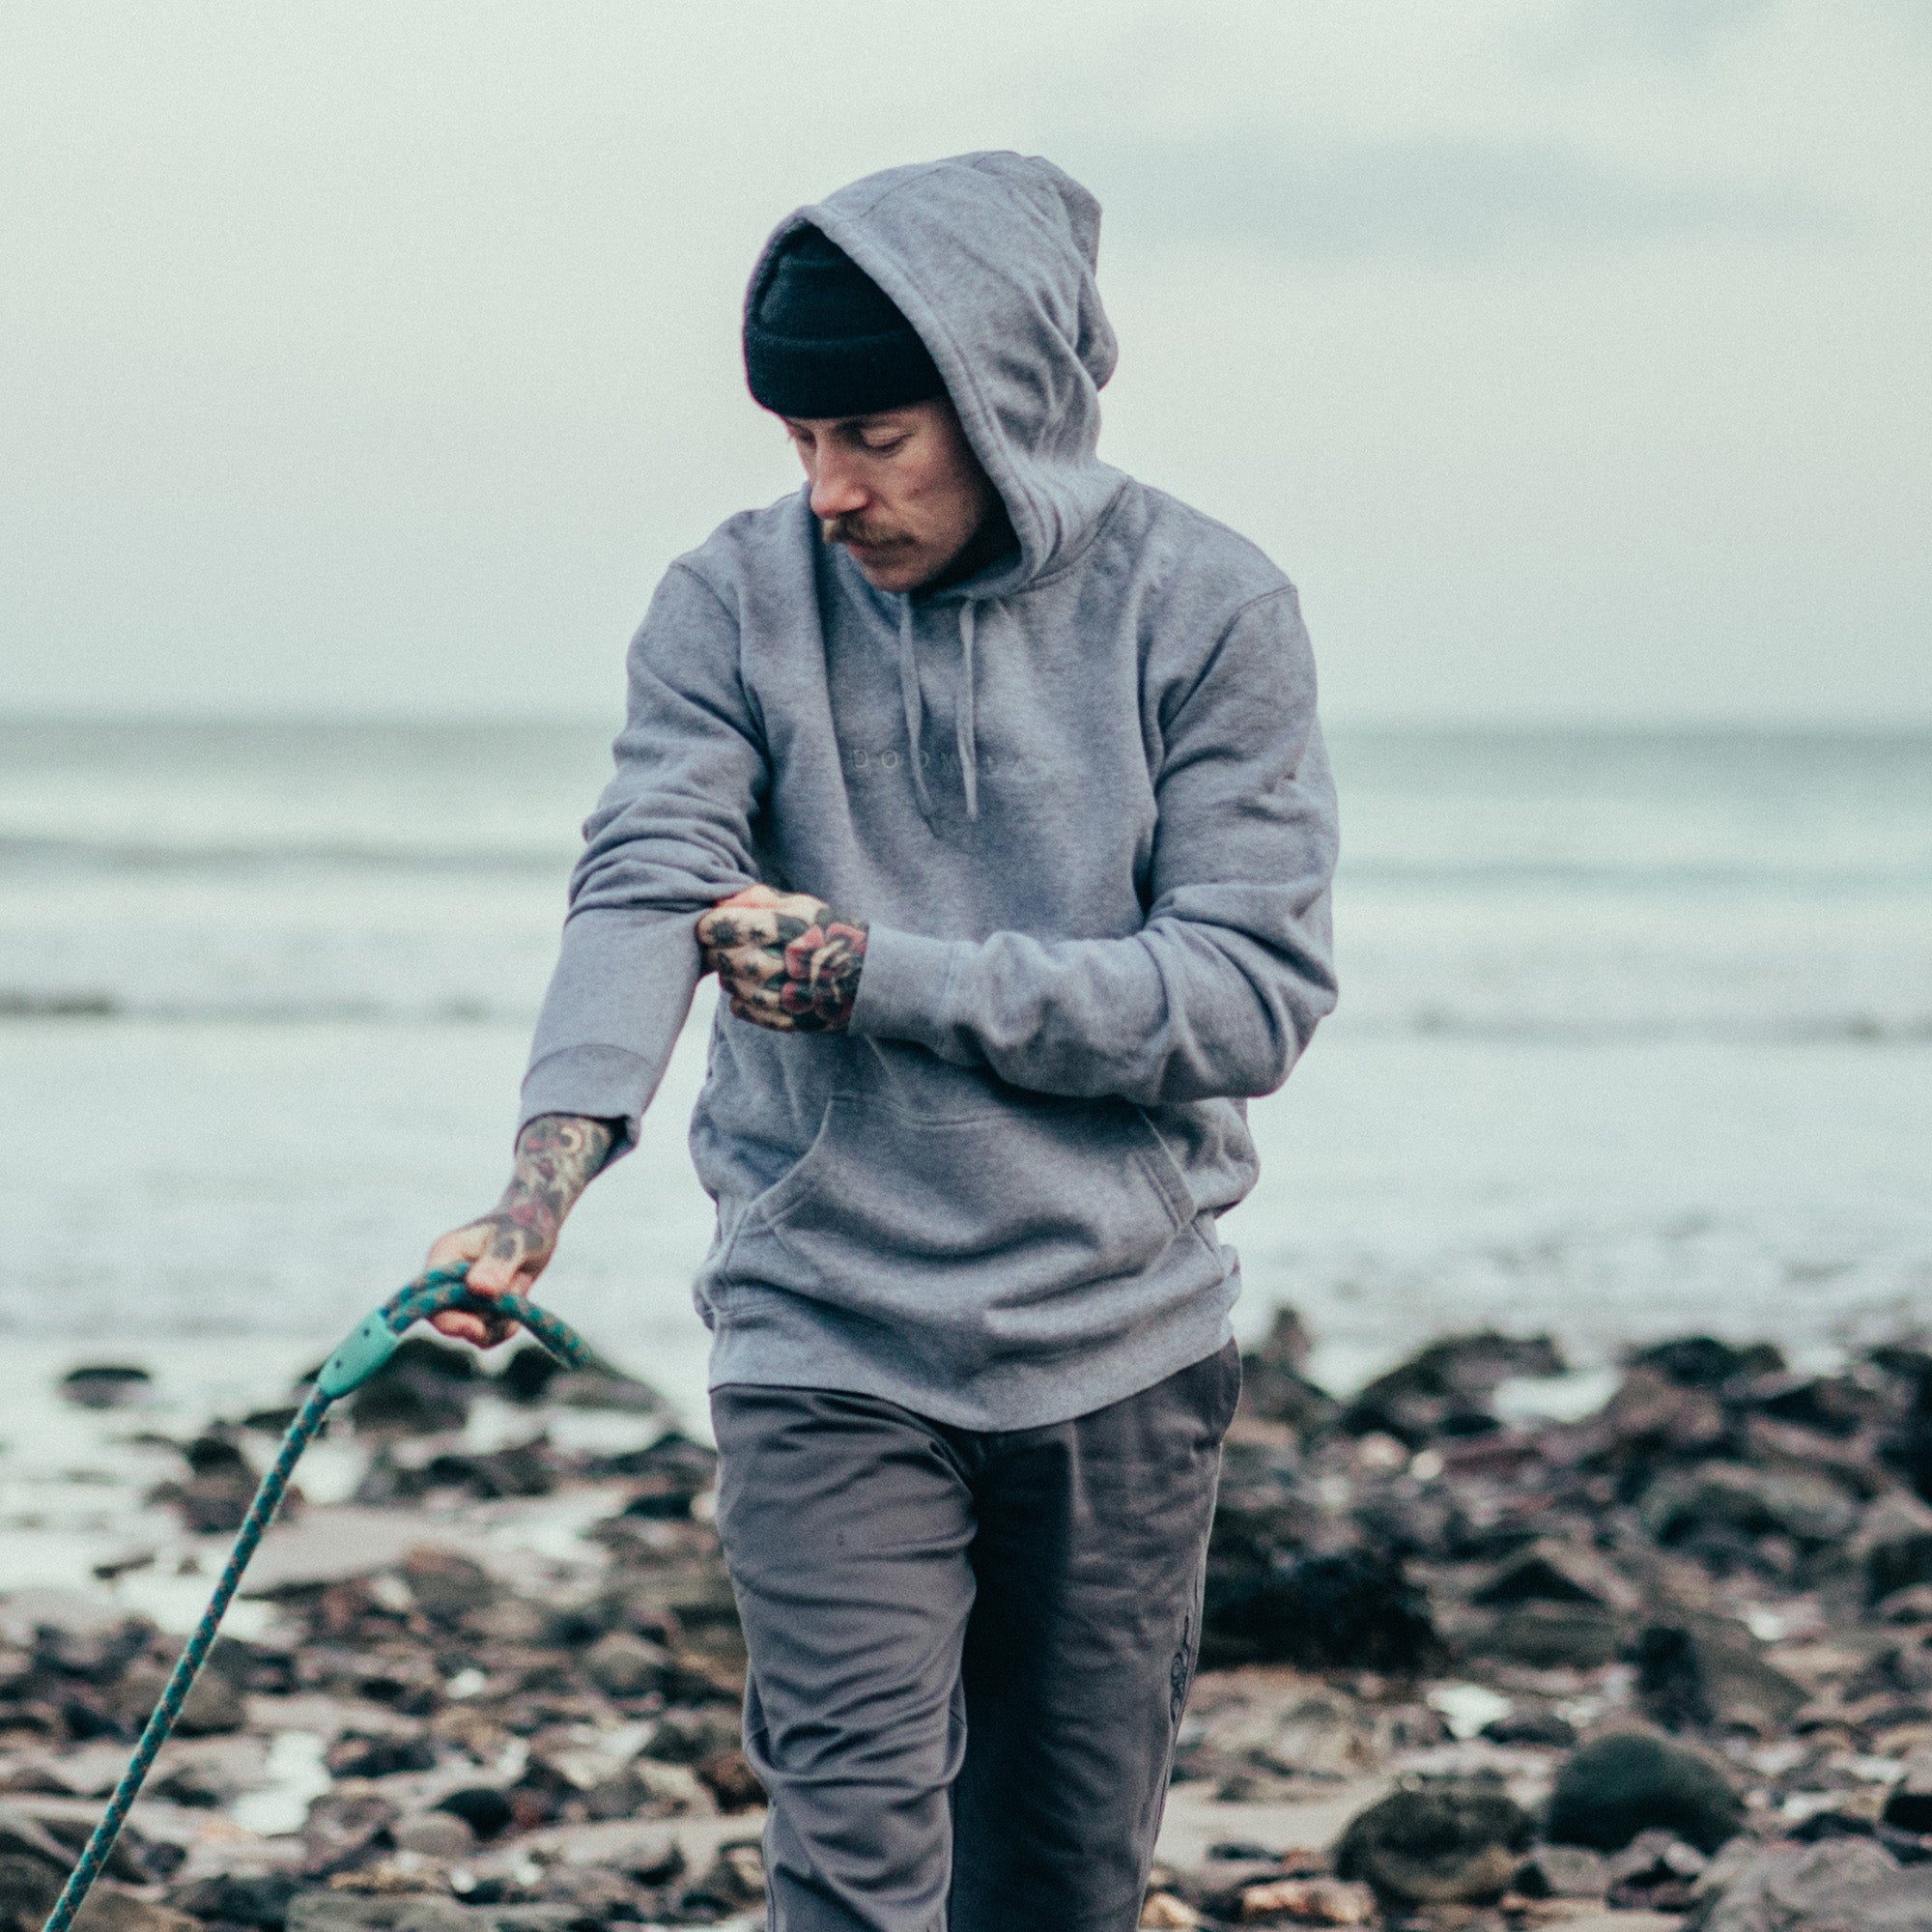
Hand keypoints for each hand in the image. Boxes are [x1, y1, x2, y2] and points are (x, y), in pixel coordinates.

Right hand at [424, 1115, 615, 1344]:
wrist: (541, 1224)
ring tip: (521, 1286)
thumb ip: (497, 1263)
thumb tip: (479, 1289)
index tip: (477, 1327)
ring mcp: (462, 1293)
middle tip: (510, 1316)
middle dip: (479, 1322)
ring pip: (470, 1329)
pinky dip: (505, 1326)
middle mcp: (447, 1277)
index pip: (429, 1295)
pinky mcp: (479, 1306)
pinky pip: (486, 1332)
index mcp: (445, 1255)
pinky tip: (521, 1304)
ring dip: (499, 1321)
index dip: (447, 1318)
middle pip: (446, 1319)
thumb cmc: (526, 1223)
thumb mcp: (516, 1241)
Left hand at [698, 884, 868, 1032]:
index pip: (725, 926)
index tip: (711, 926)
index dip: (710, 925)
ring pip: (730, 984)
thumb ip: (760, 899)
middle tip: (724, 945)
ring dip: (729, 974)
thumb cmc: (831, 933)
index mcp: (786, 927)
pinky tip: (754, 987)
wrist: (871, 977)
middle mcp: (783, 962)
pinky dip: (741, 999)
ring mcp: (784, 995)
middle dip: (716, 950)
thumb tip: (720, 902)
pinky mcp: (787, 1019)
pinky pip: (743, 1010)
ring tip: (746, 964)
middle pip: (723, 958)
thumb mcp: (803, 905)